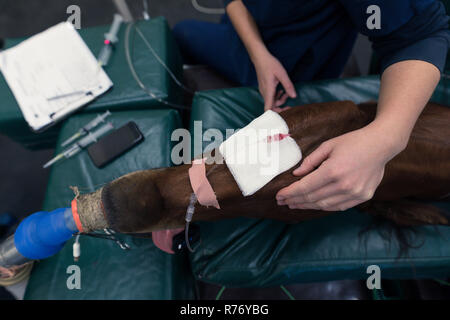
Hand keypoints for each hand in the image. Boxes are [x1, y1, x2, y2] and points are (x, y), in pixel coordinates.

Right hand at [253, 51, 296, 110]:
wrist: (260, 58)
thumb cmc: (270, 64)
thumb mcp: (282, 74)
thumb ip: (288, 86)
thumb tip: (294, 96)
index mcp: (268, 91)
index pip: (268, 109)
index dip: (276, 114)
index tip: (285, 111)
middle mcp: (264, 93)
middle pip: (271, 107)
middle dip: (281, 107)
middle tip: (289, 104)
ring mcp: (263, 91)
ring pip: (271, 102)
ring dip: (279, 100)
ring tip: (286, 93)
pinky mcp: (264, 88)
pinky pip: (270, 97)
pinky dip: (276, 96)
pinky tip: (281, 90)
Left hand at [276, 125, 404, 210]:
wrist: (381, 145)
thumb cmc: (353, 142)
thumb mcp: (328, 146)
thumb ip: (310, 161)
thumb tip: (296, 174)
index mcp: (332, 171)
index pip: (305, 187)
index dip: (289, 193)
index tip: (278, 196)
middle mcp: (344, 185)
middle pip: (312, 198)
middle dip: (294, 200)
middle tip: (282, 201)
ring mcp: (355, 193)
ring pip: (324, 205)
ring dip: (307, 206)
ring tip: (294, 204)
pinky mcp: (362, 197)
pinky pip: (338, 206)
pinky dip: (324, 206)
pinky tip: (313, 204)